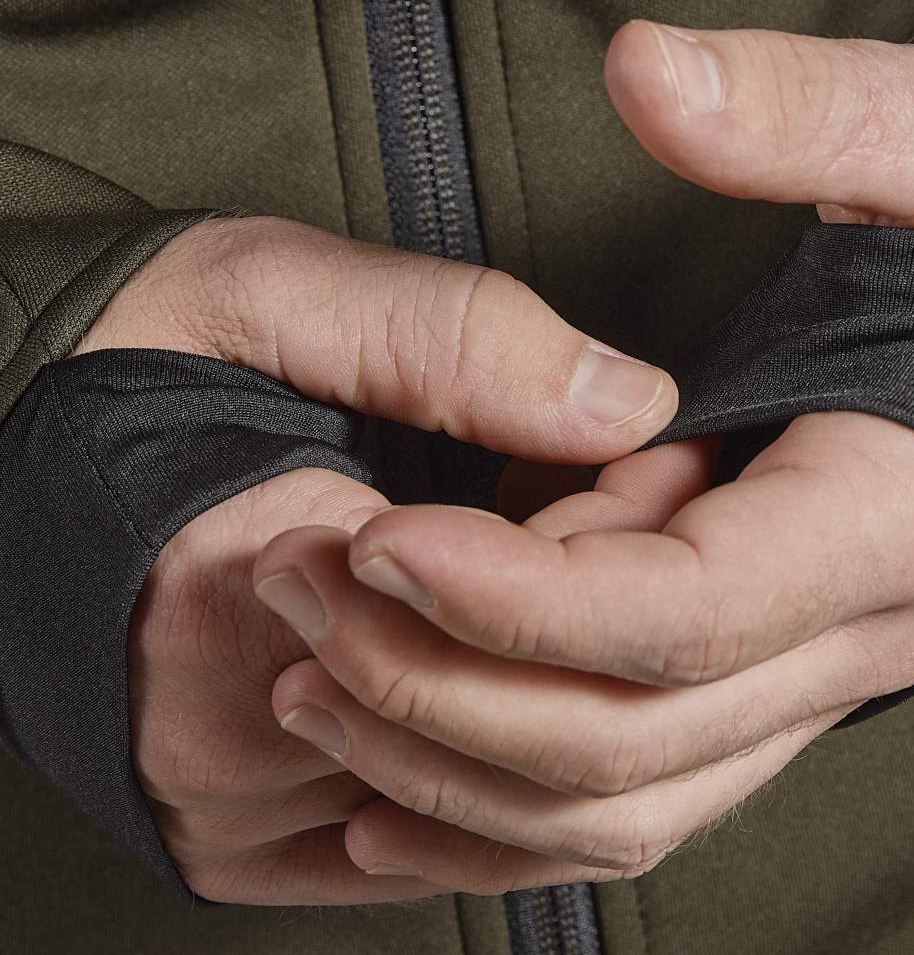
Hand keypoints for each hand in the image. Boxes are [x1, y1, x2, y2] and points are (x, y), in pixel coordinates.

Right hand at [75, 214, 677, 903]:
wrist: (12, 449)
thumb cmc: (139, 367)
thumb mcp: (281, 293)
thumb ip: (447, 337)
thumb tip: (622, 402)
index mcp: (237, 582)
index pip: (507, 617)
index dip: (589, 539)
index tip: (586, 473)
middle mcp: (221, 733)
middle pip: (501, 724)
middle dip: (576, 624)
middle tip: (566, 521)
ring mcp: (228, 811)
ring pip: (479, 806)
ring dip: (537, 699)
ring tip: (518, 585)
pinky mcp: (233, 847)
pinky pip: (417, 850)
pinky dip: (483, 774)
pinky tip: (485, 678)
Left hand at [253, 24, 913, 892]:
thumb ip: (798, 109)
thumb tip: (646, 69)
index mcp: (897, 518)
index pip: (683, 612)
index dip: (514, 594)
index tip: (374, 536)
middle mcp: (856, 633)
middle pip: (627, 734)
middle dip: (446, 681)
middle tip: (309, 589)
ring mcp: (807, 677)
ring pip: (617, 798)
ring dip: (452, 766)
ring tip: (313, 681)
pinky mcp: (758, 684)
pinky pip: (627, 797)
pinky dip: (498, 811)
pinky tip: (383, 788)